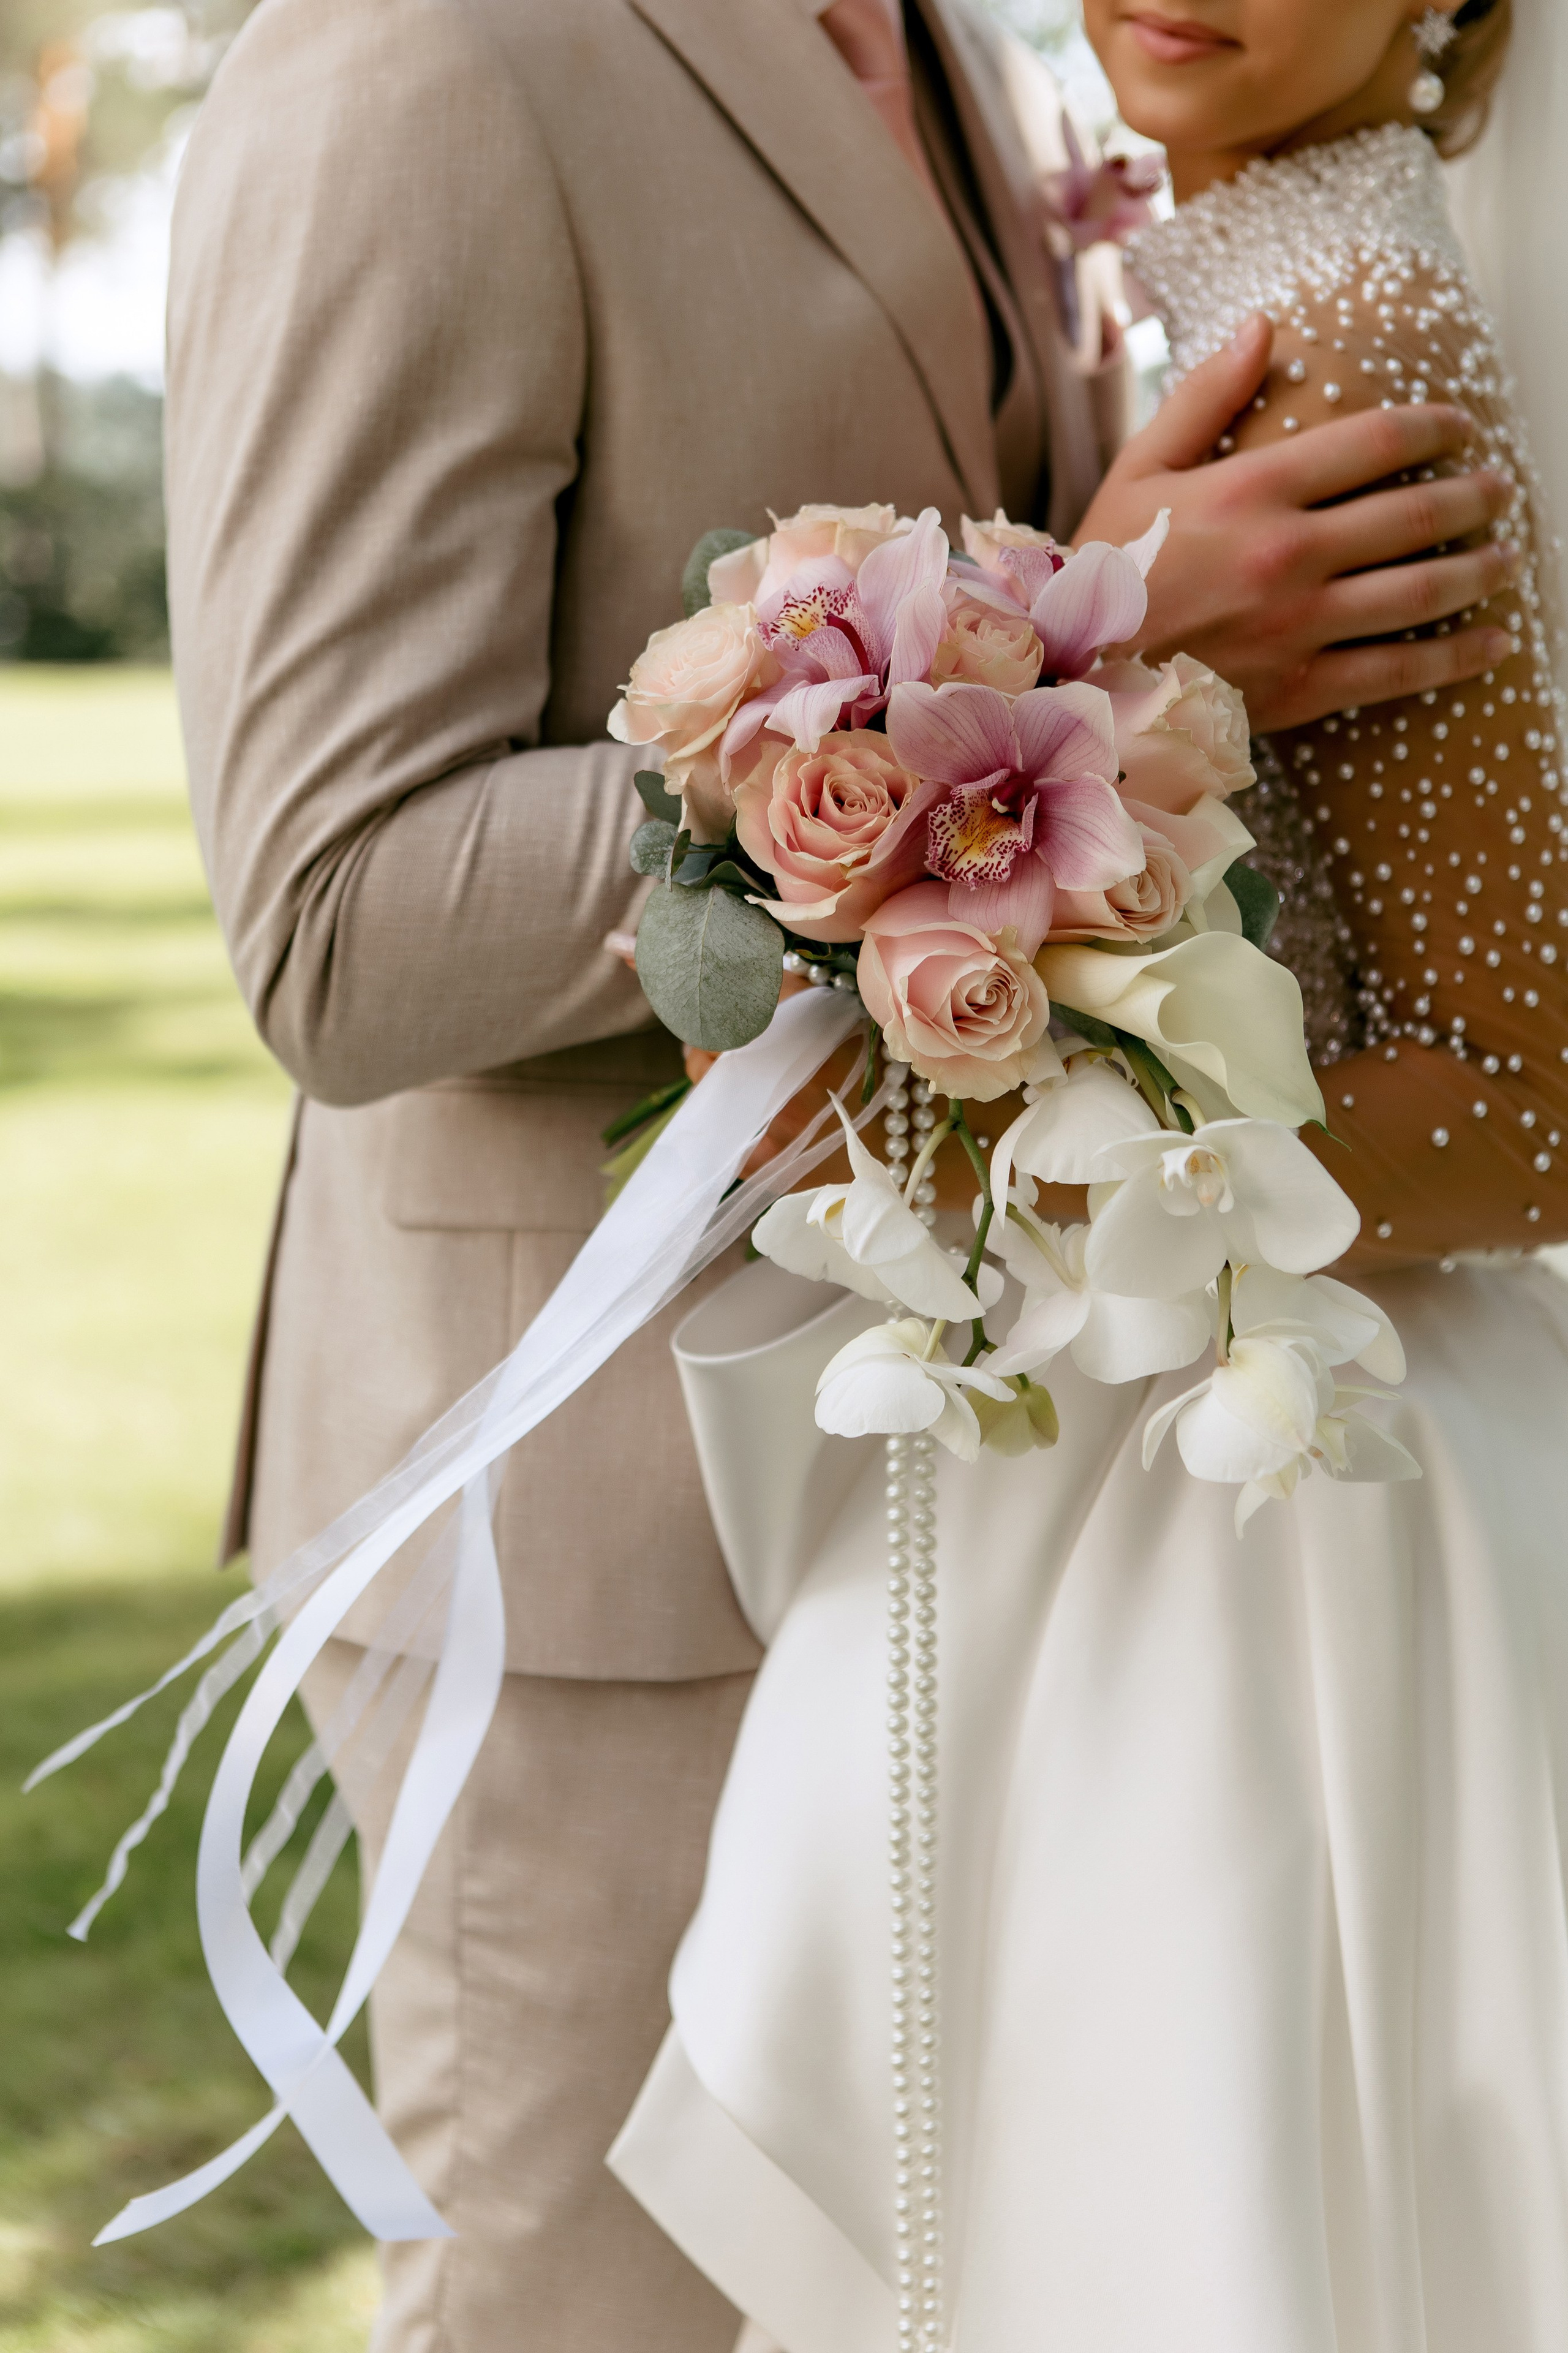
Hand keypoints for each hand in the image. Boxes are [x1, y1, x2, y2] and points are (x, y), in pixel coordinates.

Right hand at [1075, 313, 1516, 730]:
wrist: (1071, 678)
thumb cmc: (1101, 572)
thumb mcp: (1138, 471)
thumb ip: (1205, 397)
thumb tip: (1264, 326)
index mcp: (1254, 489)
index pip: (1379, 441)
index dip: (1437, 428)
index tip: (1463, 428)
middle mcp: (1289, 553)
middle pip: (1416, 516)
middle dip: (1474, 499)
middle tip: (1499, 492)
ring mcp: (1300, 625)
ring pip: (1421, 592)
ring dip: (1479, 572)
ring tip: (1505, 558)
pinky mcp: (1301, 687)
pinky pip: (1399, 671)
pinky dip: (1456, 657)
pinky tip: (1494, 644)